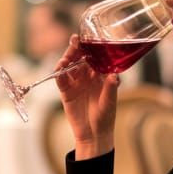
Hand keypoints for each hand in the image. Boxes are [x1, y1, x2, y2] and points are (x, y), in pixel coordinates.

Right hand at [55, 34, 118, 156]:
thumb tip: (114, 76)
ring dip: (66, 60)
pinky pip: (60, 80)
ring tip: (65, 60)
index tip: (88, 39)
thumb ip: (110, 89)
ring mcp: (75, 83)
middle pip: (79, 57)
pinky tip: (59, 71)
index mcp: (99, 74)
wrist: (94, 134)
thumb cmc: (105, 117)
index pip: (94, 56)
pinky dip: (58, 74)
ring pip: (68, 66)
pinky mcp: (66, 92)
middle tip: (74, 41)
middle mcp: (87, 75)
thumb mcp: (109, 102)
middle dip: (76, 48)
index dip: (90, 47)